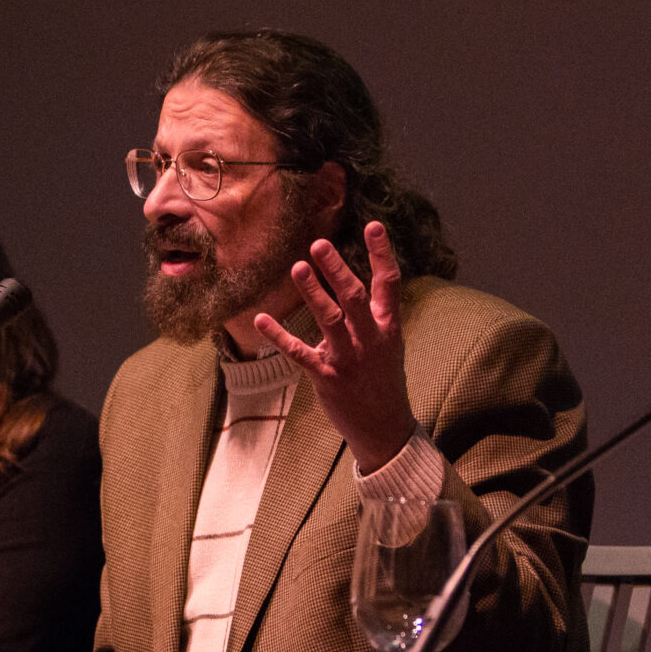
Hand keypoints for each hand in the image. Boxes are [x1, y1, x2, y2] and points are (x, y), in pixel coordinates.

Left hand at [255, 220, 417, 474]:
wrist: (384, 427)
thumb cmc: (383, 379)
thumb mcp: (388, 343)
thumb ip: (371, 315)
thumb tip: (347, 283)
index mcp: (388, 327)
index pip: (389, 283)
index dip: (381, 253)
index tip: (372, 225)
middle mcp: (370, 339)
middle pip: (353, 297)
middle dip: (336, 269)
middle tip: (319, 244)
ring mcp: (349, 359)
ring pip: (330, 320)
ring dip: (313, 292)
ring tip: (297, 267)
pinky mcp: (327, 378)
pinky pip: (300, 353)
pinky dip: (279, 335)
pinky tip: (261, 318)